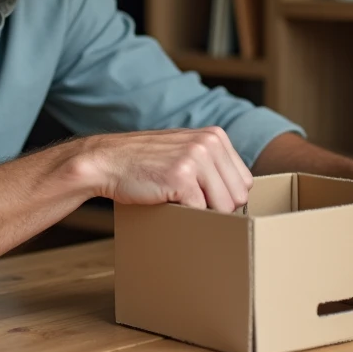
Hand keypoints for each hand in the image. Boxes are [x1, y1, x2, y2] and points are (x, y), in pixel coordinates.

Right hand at [75, 127, 252, 212]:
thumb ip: (213, 163)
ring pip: (224, 206)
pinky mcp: (181, 177)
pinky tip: (167, 201)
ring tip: (180, 201)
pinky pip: (200, 211)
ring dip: (203, 213)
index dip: (225, 195)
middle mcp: (209, 143)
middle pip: (238, 196)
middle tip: (190, 202)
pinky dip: (185, 215)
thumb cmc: (145, 162)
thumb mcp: (185, 149)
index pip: (245, 181)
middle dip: (218, 207)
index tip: (204, 196)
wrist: (107, 162)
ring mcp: (196, 158)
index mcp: (215, 136)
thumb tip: (241, 196)